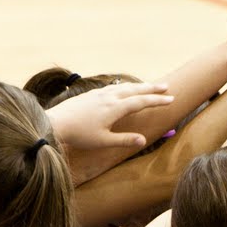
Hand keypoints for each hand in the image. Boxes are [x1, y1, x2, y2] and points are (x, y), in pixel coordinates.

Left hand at [47, 82, 173, 153]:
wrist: (55, 122)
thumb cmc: (79, 135)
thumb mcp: (103, 141)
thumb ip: (124, 140)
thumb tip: (143, 140)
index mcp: (115, 108)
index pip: (141, 102)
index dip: (157, 100)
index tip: (171, 99)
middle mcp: (109, 97)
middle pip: (135, 90)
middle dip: (152, 88)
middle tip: (166, 86)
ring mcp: (99, 94)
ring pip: (124, 87)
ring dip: (138, 86)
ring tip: (148, 85)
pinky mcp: (91, 94)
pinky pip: (113, 87)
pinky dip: (124, 87)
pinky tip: (123, 89)